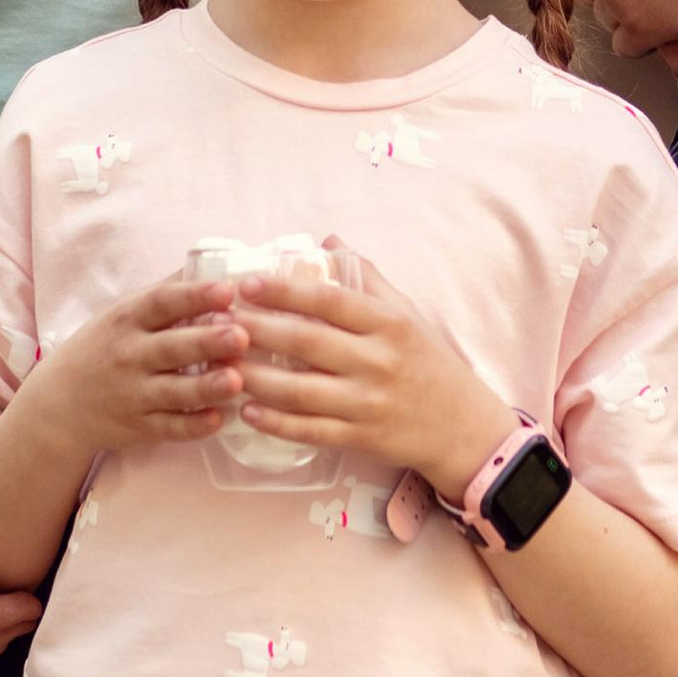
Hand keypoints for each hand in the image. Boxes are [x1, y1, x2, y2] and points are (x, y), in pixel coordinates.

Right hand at [39, 275, 250, 456]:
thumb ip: (167, 293)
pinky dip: (193, 426)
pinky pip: (169, 428)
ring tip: (236, 380)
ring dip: (206, 386)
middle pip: (171, 347)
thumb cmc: (105, 348)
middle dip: (207, 342)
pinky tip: (219, 419)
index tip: (226, 290)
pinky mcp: (139, 427)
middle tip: (240, 335)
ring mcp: (133, 394)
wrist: (60, 403)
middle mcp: (130, 355)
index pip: (162, 303)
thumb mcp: (125, 314)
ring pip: (174, 391)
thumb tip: (213, 259)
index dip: (194, 296)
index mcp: (129, 320)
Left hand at [231, 260, 509, 495]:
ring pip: (301, 390)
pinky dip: (276, 423)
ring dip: (256, 378)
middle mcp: (378, 361)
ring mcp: (368, 403)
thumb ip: (366, 276)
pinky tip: (247, 411)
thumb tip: (327, 239)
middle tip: (218, 321)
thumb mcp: (405, 312)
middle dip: (258, 330)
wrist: (460, 425)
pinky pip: (310, 430)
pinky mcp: (361, 437)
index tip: (247, 284)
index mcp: (388, 324)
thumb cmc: (427, 361)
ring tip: (221, 366)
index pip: (329, 301)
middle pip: (308, 342)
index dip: (285, 291)